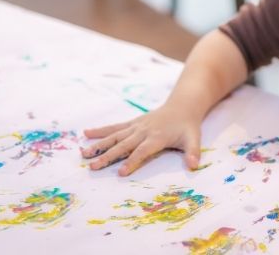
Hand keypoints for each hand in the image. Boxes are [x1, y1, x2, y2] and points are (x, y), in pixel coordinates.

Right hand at [81, 103, 201, 175]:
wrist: (182, 106)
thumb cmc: (188, 126)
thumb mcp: (194, 139)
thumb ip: (193, 152)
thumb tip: (194, 166)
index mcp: (157, 137)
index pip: (142, 151)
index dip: (132, 161)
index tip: (121, 173)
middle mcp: (144, 131)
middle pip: (124, 145)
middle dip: (108, 156)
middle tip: (93, 167)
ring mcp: (136, 126)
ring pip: (115, 136)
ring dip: (99, 144)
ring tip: (84, 154)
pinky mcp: (132, 123)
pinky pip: (115, 127)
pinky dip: (101, 130)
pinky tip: (86, 133)